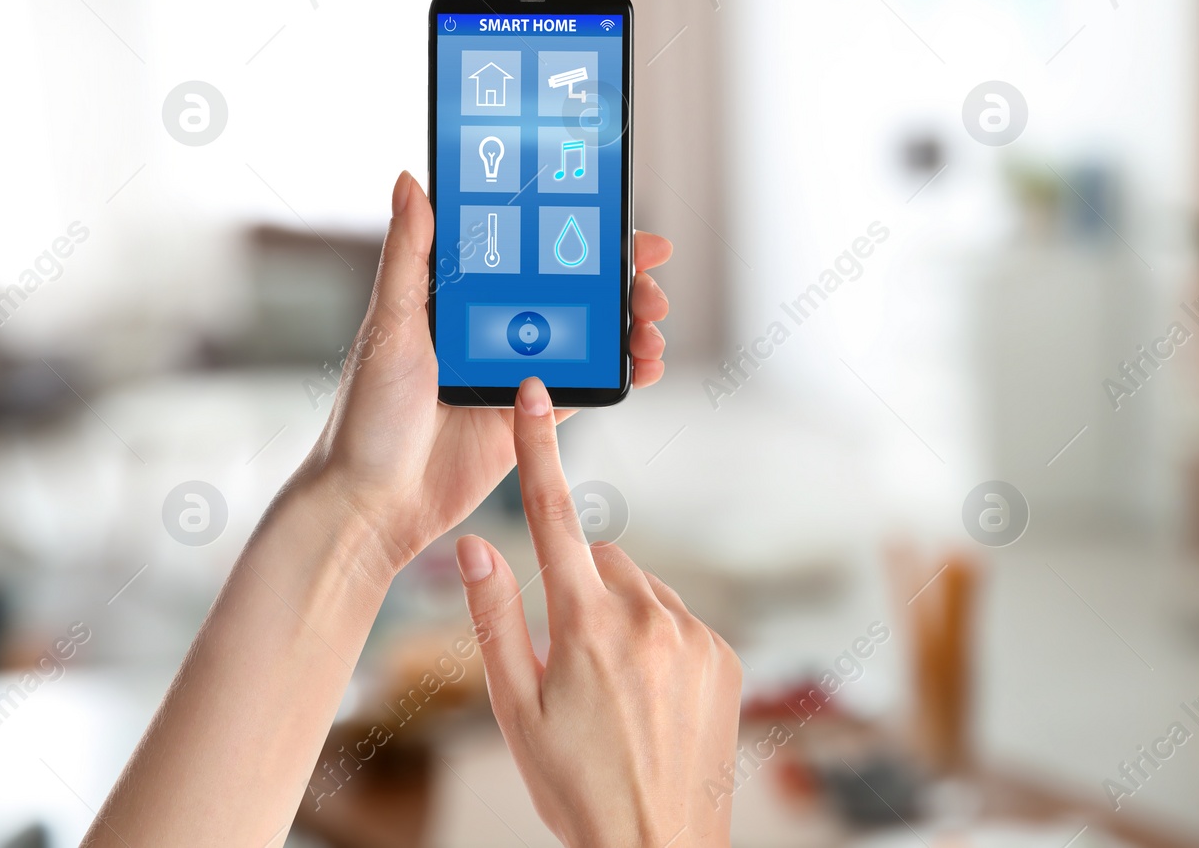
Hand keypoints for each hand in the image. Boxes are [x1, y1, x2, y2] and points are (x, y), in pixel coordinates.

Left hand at [296, 170, 673, 571]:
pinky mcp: (531, 415)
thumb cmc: (365, 416)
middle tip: (649, 286)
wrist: (374, 504)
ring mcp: (516, 371)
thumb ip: (408, 255)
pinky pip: (587, 385)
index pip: (529, 246)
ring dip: (627, 326)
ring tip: (650, 330)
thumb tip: (410, 180)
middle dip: (621, 281)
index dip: (578, 230)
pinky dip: (621, 373)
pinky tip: (644, 366)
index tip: (617, 219)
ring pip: (589, 334)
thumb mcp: (388, 326)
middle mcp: (492, 326)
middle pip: (572, 288)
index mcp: (459, 296)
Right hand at [456, 378, 741, 847]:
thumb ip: (492, 619)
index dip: (541, 452)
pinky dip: (661, 643)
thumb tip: (472, 547)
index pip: (555, 516)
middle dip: (581, 586)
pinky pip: (682, 623)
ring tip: (612, 692)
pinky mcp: (726, 656)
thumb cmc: (574, 787)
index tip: (539, 397)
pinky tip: (649, 699)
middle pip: (604, 560)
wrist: (655, 847)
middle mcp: (648, 615)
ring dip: (622, 617)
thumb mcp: (512, 709)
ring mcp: (695, 635)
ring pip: (644, 592)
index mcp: (585, 623)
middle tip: (567, 657)